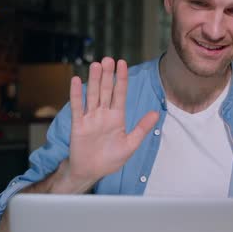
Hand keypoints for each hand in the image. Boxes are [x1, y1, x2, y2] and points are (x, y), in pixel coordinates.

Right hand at [57, 57, 158, 192]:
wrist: (91, 172)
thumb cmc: (110, 159)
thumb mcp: (130, 144)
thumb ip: (142, 128)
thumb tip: (156, 113)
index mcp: (117, 117)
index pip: (120, 94)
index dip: (121, 79)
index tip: (122, 63)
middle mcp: (103, 114)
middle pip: (106, 90)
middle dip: (107, 75)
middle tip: (108, 59)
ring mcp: (90, 118)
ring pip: (92, 95)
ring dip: (94, 80)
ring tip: (96, 65)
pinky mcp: (78, 125)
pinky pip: (77, 107)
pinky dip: (76, 94)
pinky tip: (76, 80)